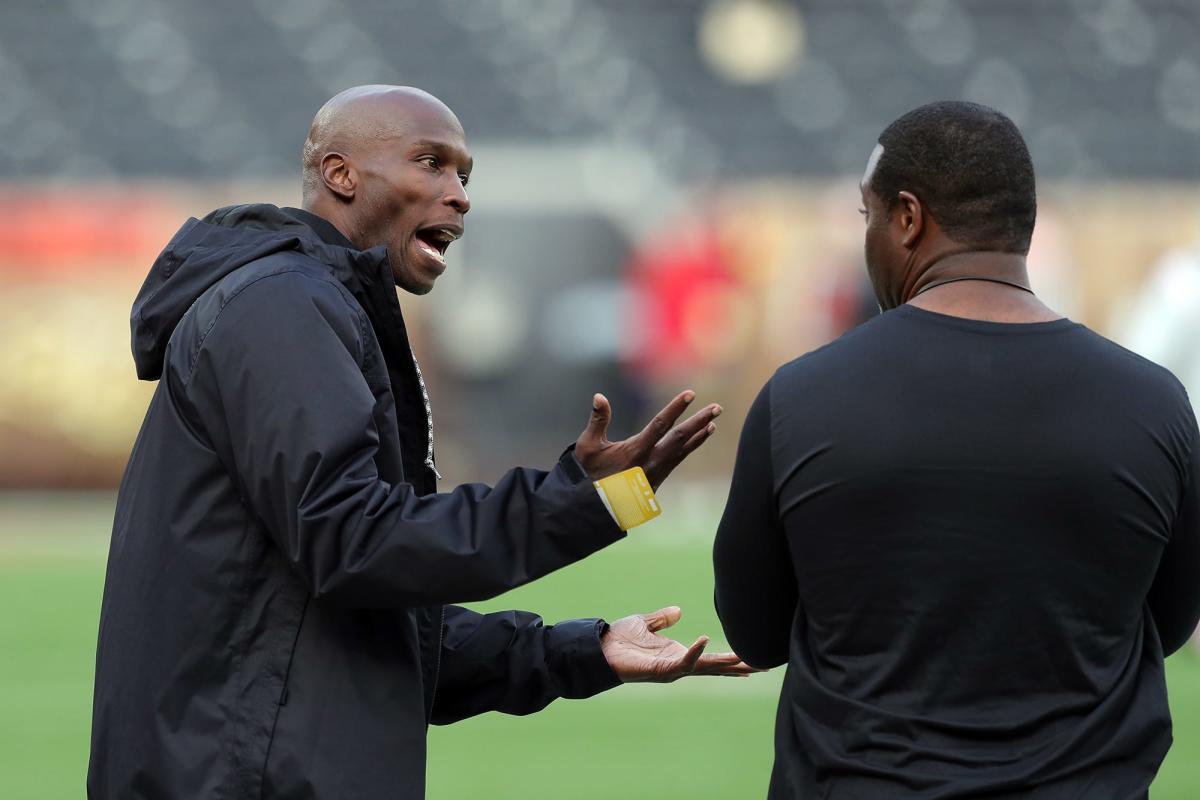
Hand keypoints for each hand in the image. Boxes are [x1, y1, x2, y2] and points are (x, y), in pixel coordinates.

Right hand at [575, 390, 720, 488]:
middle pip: (680, 438)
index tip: (690, 394)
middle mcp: (651, 462)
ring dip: (700, 434)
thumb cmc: (589, 473)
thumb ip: (597, 420)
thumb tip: (599, 396)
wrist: (595, 507)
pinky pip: (679, 460)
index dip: (676, 408)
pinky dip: (691, 447)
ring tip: (713, 422)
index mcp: (635, 451)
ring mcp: (657, 473)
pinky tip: (700, 436)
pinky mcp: (659, 480)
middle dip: (700, 421)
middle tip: (717, 408)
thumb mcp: (588, 446)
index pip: (660, 425)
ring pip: (684, 450)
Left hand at [600, 606, 760, 682]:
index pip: (711, 659)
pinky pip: (682, 662)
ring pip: (706, 668)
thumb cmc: (619, 640)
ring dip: (726, 664)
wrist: (599, 648)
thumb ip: (662, 618)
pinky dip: (695, 652)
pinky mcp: (660, 670)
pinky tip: (706, 641)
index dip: (732, 659)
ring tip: (749, 661)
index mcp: (678, 654)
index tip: (755, 660)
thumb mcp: (646, 623)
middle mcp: (678, 664)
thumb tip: (678, 610)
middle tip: (766, 665)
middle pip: (716, 667)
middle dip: (740, 667)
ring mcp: (671, 669)